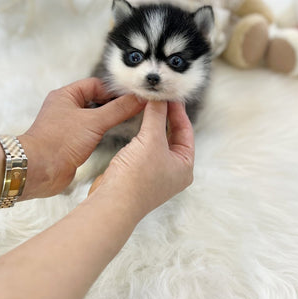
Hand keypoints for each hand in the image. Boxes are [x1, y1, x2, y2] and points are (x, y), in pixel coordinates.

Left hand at [19, 78, 144, 198]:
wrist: (39, 170)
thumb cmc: (57, 142)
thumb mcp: (94, 122)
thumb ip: (118, 109)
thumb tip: (137, 99)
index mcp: (66, 95)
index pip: (96, 85)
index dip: (115, 89)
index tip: (133, 95)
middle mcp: (65, 108)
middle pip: (96, 100)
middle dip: (114, 104)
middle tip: (134, 106)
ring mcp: (67, 125)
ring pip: (94, 116)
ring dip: (108, 118)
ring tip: (127, 120)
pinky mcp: (70, 142)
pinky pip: (90, 132)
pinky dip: (102, 132)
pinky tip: (114, 135)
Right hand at [89, 101, 194, 219]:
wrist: (112, 203)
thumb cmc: (137, 179)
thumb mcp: (151, 140)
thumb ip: (156, 115)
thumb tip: (159, 98)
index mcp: (185, 166)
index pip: (186, 131)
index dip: (177, 110)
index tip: (168, 95)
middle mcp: (173, 171)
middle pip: (172, 135)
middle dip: (165, 116)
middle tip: (157, 97)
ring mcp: (155, 173)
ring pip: (157, 141)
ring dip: (152, 124)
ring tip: (147, 105)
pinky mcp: (138, 174)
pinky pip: (143, 148)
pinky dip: (141, 134)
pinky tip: (135, 123)